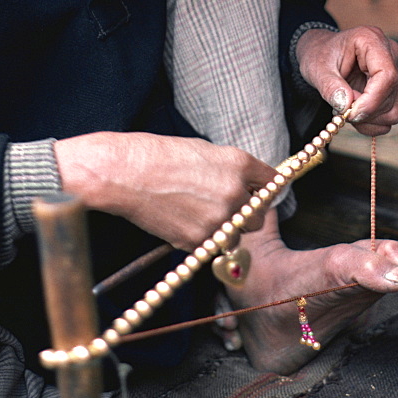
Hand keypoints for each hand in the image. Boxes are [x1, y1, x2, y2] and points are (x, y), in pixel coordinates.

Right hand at [53, 132, 277, 250]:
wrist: (126, 174)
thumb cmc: (159, 156)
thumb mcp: (204, 151)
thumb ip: (230, 170)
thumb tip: (244, 185)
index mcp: (238, 164)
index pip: (271, 182)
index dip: (263, 188)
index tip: (258, 191)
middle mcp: (235, 193)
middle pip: (258, 216)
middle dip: (245, 213)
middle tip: (223, 206)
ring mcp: (218, 220)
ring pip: (237, 236)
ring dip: (225, 229)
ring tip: (198, 213)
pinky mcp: (199, 241)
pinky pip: (212, 245)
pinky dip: (203, 238)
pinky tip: (183, 219)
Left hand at [295, 26, 397, 135]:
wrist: (320, 53)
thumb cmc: (319, 55)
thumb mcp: (317, 69)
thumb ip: (330, 87)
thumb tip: (347, 106)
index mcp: (371, 39)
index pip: (387, 75)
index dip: (371, 100)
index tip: (350, 113)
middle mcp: (389, 53)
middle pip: (390, 94)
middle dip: (364, 111)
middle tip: (339, 110)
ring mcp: (395, 71)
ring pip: (392, 110)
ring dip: (367, 119)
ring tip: (344, 108)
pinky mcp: (393, 88)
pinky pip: (390, 115)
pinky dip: (371, 122)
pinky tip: (354, 112)